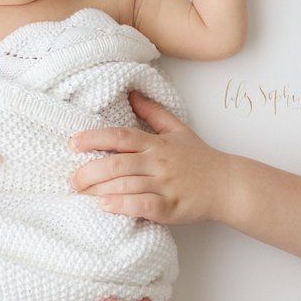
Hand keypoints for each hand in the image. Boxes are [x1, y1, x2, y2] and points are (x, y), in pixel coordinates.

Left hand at [69, 90, 228, 223]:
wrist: (229, 185)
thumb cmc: (200, 158)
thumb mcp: (177, 130)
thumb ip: (152, 112)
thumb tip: (131, 93)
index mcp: (155, 144)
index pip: (120, 136)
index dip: (94, 138)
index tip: (72, 143)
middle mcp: (158, 162)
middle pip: (117, 163)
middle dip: (89, 171)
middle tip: (71, 180)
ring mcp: (165, 184)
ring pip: (127, 184)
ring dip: (100, 189)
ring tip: (82, 194)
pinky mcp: (171, 207)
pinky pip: (144, 204)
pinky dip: (123, 205)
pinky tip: (106, 206)